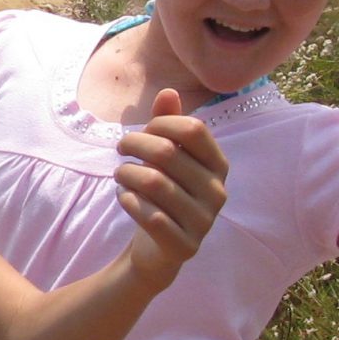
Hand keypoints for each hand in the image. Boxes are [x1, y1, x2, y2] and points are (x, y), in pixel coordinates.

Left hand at [115, 89, 228, 285]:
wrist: (159, 249)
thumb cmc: (163, 193)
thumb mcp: (166, 157)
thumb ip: (168, 124)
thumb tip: (168, 91)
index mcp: (218, 165)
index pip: (193, 129)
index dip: (161, 123)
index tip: (141, 130)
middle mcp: (218, 192)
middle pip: (166, 153)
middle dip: (134, 145)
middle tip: (120, 149)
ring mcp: (204, 222)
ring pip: (154, 183)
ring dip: (126, 174)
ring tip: (120, 175)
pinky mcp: (184, 246)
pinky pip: (150, 216)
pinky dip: (129, 201)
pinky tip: (124, 197)